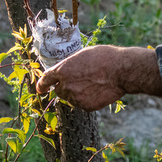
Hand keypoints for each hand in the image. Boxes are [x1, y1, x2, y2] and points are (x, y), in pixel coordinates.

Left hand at [35, 45, 161, 110]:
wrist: (121, 71)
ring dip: (77, 93)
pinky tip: (97, 91)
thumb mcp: (82, 55)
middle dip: (65, 87)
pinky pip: (82, 105)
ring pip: (71, 98)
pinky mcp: (86, 107)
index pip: (45, 80)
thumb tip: (64, 72)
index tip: (41, 89)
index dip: (41, 85)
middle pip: (59, 91)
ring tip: (93, 83)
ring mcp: (75, 98)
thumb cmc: (104, 58)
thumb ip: (69, 65)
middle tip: (80, 80)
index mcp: (62, 70)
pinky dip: (87, 100)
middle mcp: (65, 85)